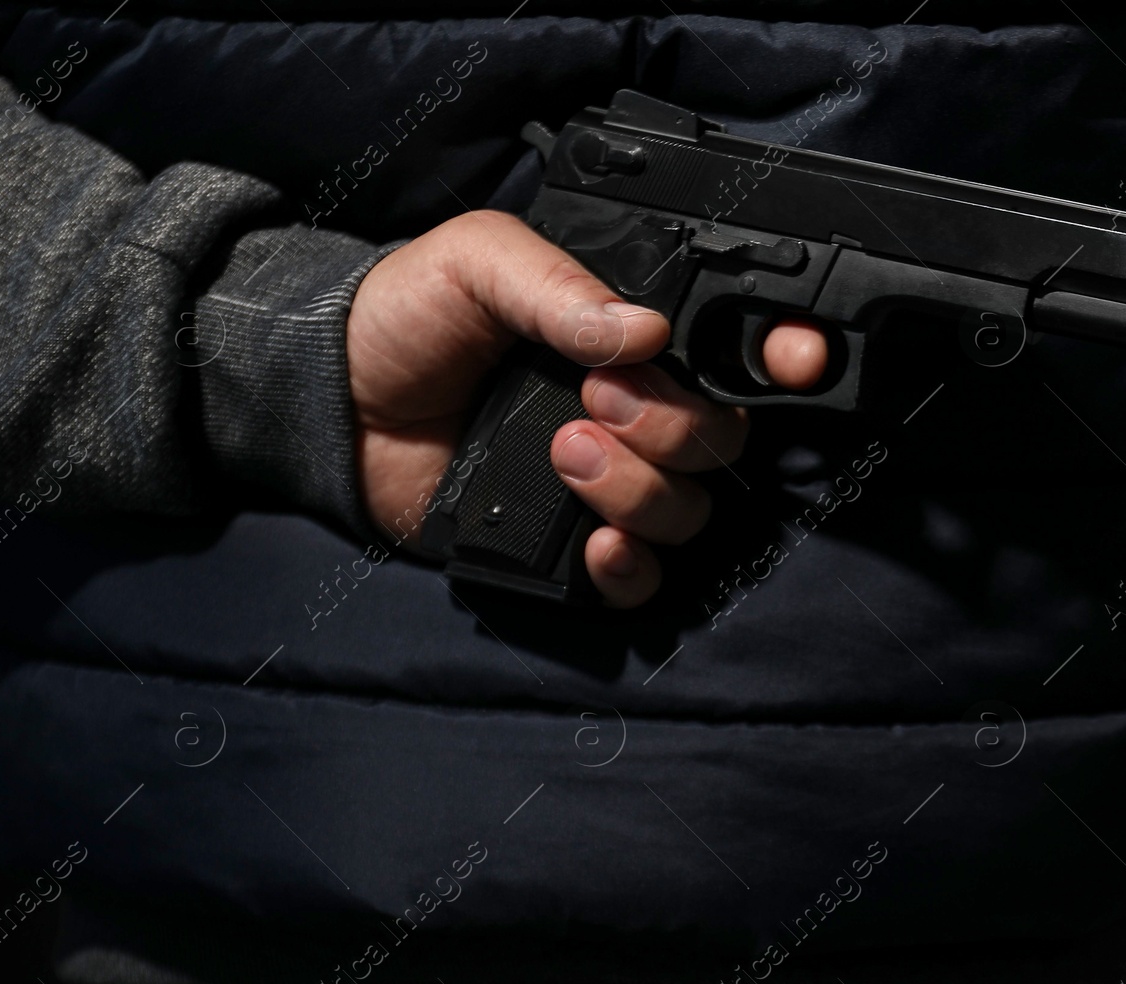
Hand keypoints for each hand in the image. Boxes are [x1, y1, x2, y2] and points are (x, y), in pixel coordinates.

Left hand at [345, 210, 827, 605]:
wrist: (334, 399)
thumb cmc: (407, 317)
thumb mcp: (478, 261)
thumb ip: (558, 284)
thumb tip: (645, 331)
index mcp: (633, 341)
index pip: (735, 355)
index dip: (785, 358)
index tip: (791, 359)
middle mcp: (637, 416)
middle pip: (722, 443)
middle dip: (674, 426)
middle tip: (594, 399)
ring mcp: (608, 486)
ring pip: (688, 511)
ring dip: (639, 489)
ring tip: (562, 450)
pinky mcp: (568, 546)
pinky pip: (640, 580)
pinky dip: (630, 568)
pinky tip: (594, 543)